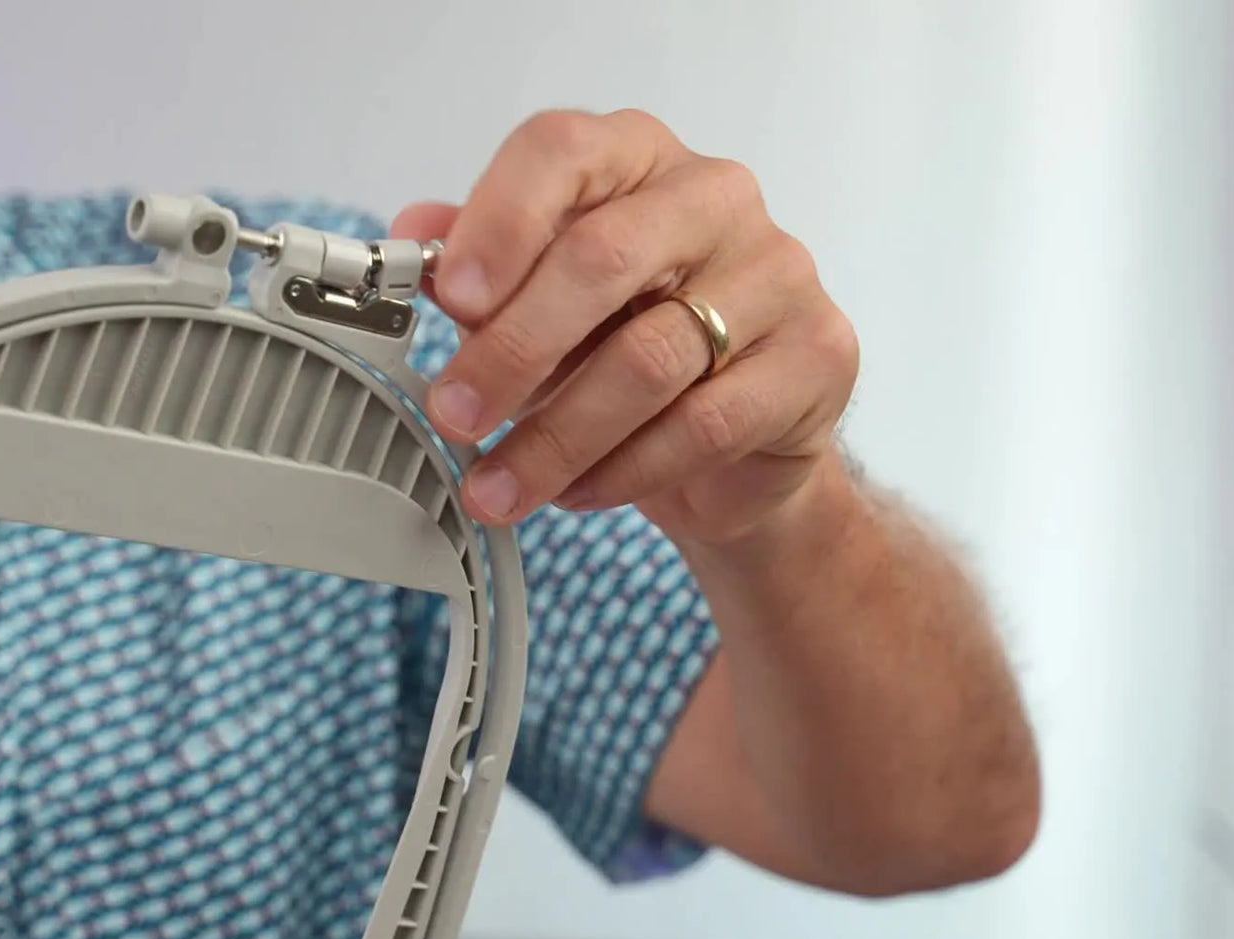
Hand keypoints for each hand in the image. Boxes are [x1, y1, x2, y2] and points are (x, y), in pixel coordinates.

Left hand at [391, 108, 859, 546]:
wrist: (737, 447)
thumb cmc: (628, 349)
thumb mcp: (538, 306)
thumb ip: (480, 268)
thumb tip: (414, 233)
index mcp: (636, 159)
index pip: (563, 152)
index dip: (500, 220)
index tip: (453, 295)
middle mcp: (714, 197)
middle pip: (604, 258)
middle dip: (514, 349)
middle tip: (457, 413)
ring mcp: (778, 273)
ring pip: (650, 357)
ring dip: (558, 435)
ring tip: (500, 485)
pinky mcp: (819, 355)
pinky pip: (706, 423)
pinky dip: (624, 469)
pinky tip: (576, 492)